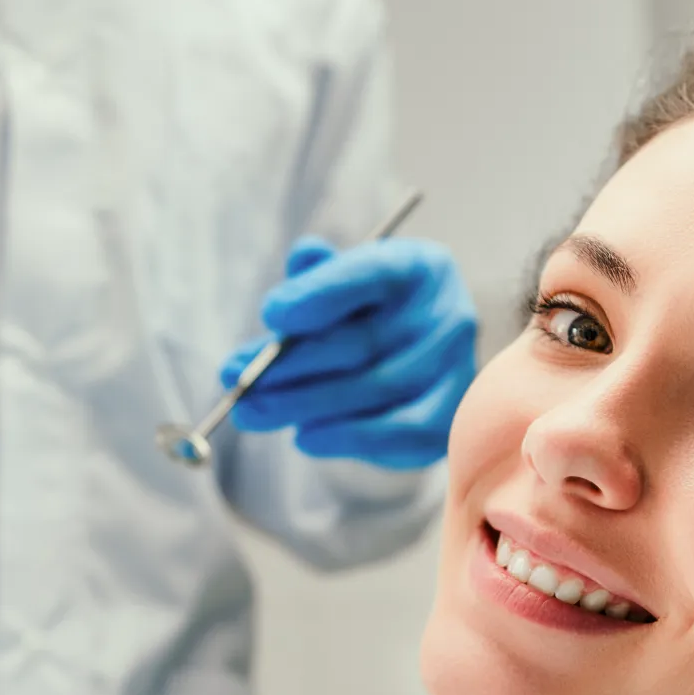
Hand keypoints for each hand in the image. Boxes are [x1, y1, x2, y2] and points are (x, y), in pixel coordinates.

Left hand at [221, 236, 476, 469]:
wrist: (418, 365)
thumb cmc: (368, 317)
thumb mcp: (342, 285)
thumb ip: (319, 275)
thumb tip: (304, 257)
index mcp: (417, 267)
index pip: (369, 273)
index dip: (318, 294)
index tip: (269, 314)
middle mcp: (448, 313)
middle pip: (363, 342)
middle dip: (291, 365)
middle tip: (238, 380)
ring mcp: (455, 368)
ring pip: (374, 389)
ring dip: (305, 405)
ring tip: (253, 412)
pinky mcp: (449, 417)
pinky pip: (397, 432)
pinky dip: (346, 437)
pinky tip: (304, 437)